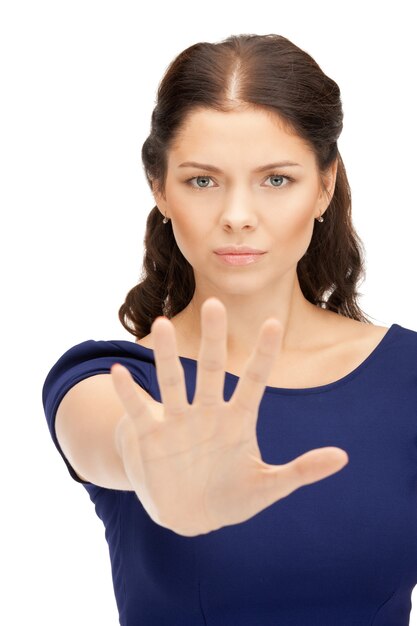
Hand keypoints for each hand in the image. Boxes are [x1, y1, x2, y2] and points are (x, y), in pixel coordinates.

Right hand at [110, 297, 348, 536]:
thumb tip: (343, 456)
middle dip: (214, 340)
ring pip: (173, 382)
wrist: (189, 515)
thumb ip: (301, 471)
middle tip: (216, 304)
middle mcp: (207, 413)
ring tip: (160, 325)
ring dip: (167, 356)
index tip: (274, 323)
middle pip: (212, 370)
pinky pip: (138, 411)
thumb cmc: (231, 495)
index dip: (264, 354)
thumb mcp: (268, 487)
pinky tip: (117, 373)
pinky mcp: (151, 437)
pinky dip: (128, 394)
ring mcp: (178, 422)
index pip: (254, 381)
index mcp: (238, 420)